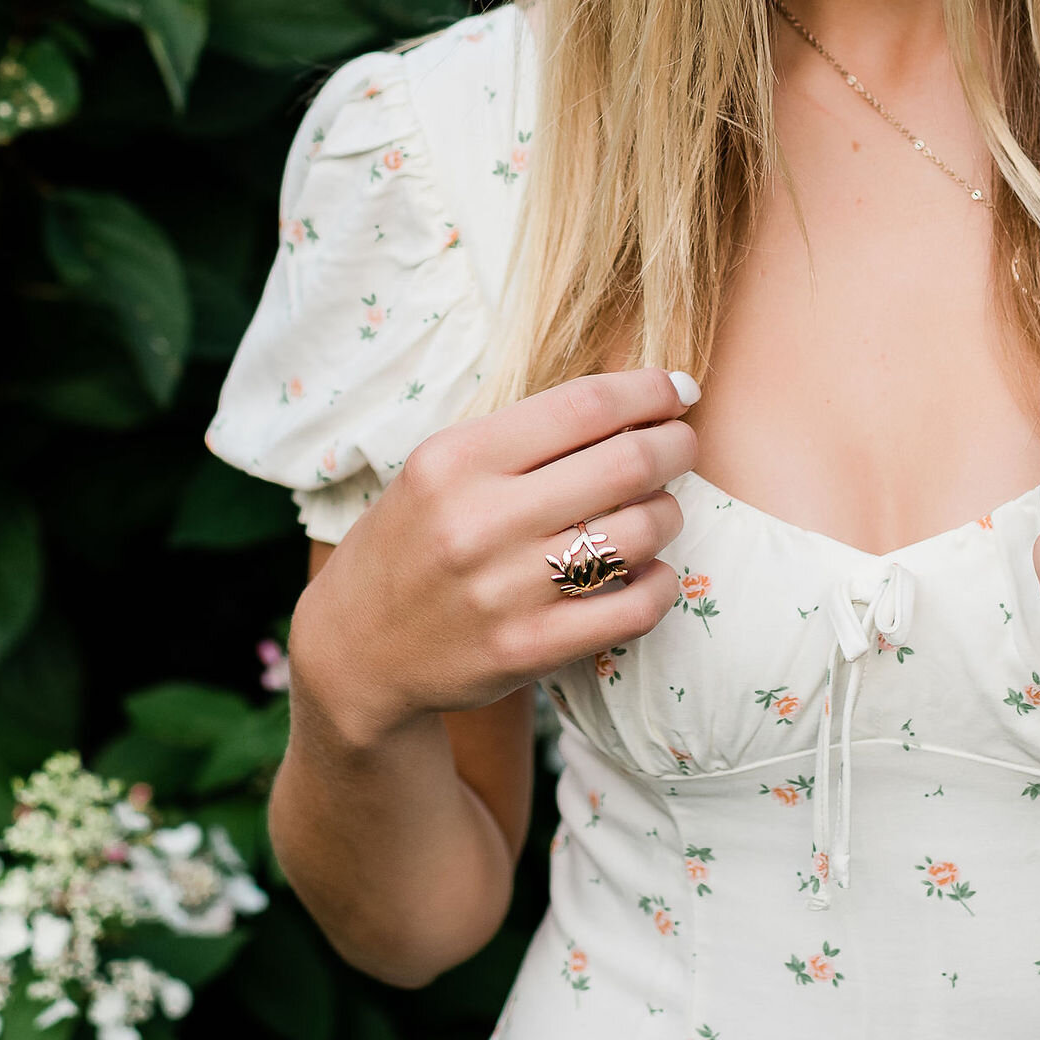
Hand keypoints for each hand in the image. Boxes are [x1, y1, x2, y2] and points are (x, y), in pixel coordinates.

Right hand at [290, 368, 693, 747]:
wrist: (356, 648)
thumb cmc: (414, 540)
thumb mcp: (441, 468)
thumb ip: (523, 435)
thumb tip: (632, 400)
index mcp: (455, 459)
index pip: (583, 406)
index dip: (648, 391)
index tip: (677, 389)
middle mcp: (479, 521)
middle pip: (625, 463)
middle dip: (676, 445)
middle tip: (683, 444)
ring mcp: (504, 591)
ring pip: (639, 533)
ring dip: (667, 512)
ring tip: (658, 509)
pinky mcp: (527, 650)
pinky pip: (633, 609)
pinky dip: (660, 583)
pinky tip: (650, 572)